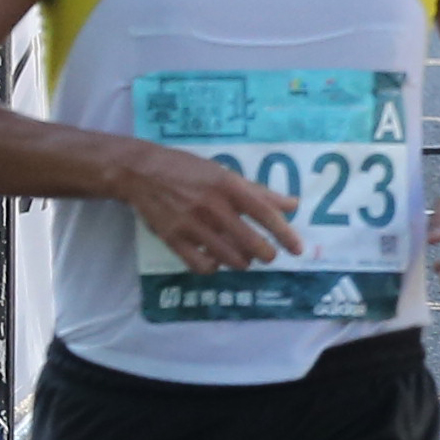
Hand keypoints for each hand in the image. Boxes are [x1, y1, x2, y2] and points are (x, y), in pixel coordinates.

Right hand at [113, 141, 303, 272]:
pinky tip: (216, 261)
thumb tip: (293, 205)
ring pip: (229, 258)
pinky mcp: (173, 239)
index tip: (298, 249)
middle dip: (266, 254)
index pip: (265, 214)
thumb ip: (259, 192)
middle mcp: (212, 207)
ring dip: (243, 262)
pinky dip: (213, 268)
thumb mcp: (225, 174)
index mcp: (228, 187)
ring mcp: (191, 225)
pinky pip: (201, 266)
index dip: (285, 234)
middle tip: (268, 255)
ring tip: (243, 257)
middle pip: (251, 242)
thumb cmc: (189, 171)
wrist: (140, 173)